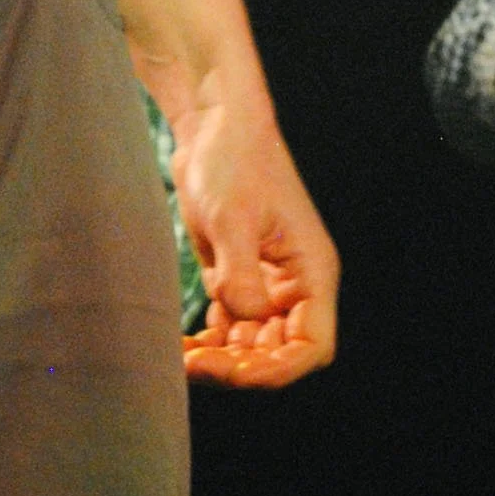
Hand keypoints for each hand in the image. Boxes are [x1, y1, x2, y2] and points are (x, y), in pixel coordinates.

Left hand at [173, 101, 339, 390]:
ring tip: (181, 359)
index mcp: (311, 271)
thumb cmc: (232, 160)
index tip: (238, 371)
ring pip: (251, 343)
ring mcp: (264, 282)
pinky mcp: (236, 276)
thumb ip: (240, 275)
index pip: (313, 345)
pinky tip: (181, 347)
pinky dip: (209, 341)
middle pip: (278, 351)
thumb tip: (244, 320)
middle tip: (194, 365)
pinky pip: (229, 325)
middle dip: (241, 365)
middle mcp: (293, 284)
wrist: (211, 124)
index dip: (279, 368)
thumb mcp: (232, 217)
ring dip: (221, 358)